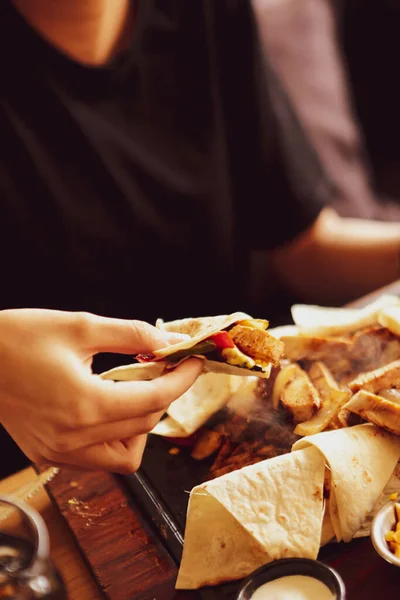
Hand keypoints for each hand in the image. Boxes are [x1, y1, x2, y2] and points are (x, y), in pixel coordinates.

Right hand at [0, 309, 201, 473]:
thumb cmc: (17, 337)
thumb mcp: (79, 326)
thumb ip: (132, 335)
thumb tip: (169, 343)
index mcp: (84, 404)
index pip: (154, 400)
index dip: (182, 378)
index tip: (194, 361)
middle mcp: (74, 439)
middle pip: (145, 425)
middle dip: (164, 394)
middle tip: (164, 366)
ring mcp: (60, 453)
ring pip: (126, 455)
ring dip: (141, 424)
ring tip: (133, 390)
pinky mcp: (49, 455)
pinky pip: (99, 460)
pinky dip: (116, 438)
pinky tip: (109, 408)